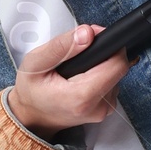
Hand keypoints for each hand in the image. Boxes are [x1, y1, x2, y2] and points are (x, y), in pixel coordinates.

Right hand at [6, 23, 127, 135]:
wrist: (33, 116)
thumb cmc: (32, 91)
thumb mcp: (35, 62)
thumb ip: (62, 46)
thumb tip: (88, 33)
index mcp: (82, 96)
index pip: (117, 64)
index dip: (109, 45)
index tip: (93, 38)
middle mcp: (98, 107)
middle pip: (118, 68)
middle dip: (103, 53)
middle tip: (79, 52)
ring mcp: (104, 110)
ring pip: (116, 75)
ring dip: (101, 65)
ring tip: (77, 67)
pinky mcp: (106, 109)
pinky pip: (112, 83)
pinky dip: (99, 75)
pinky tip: (82, 76)